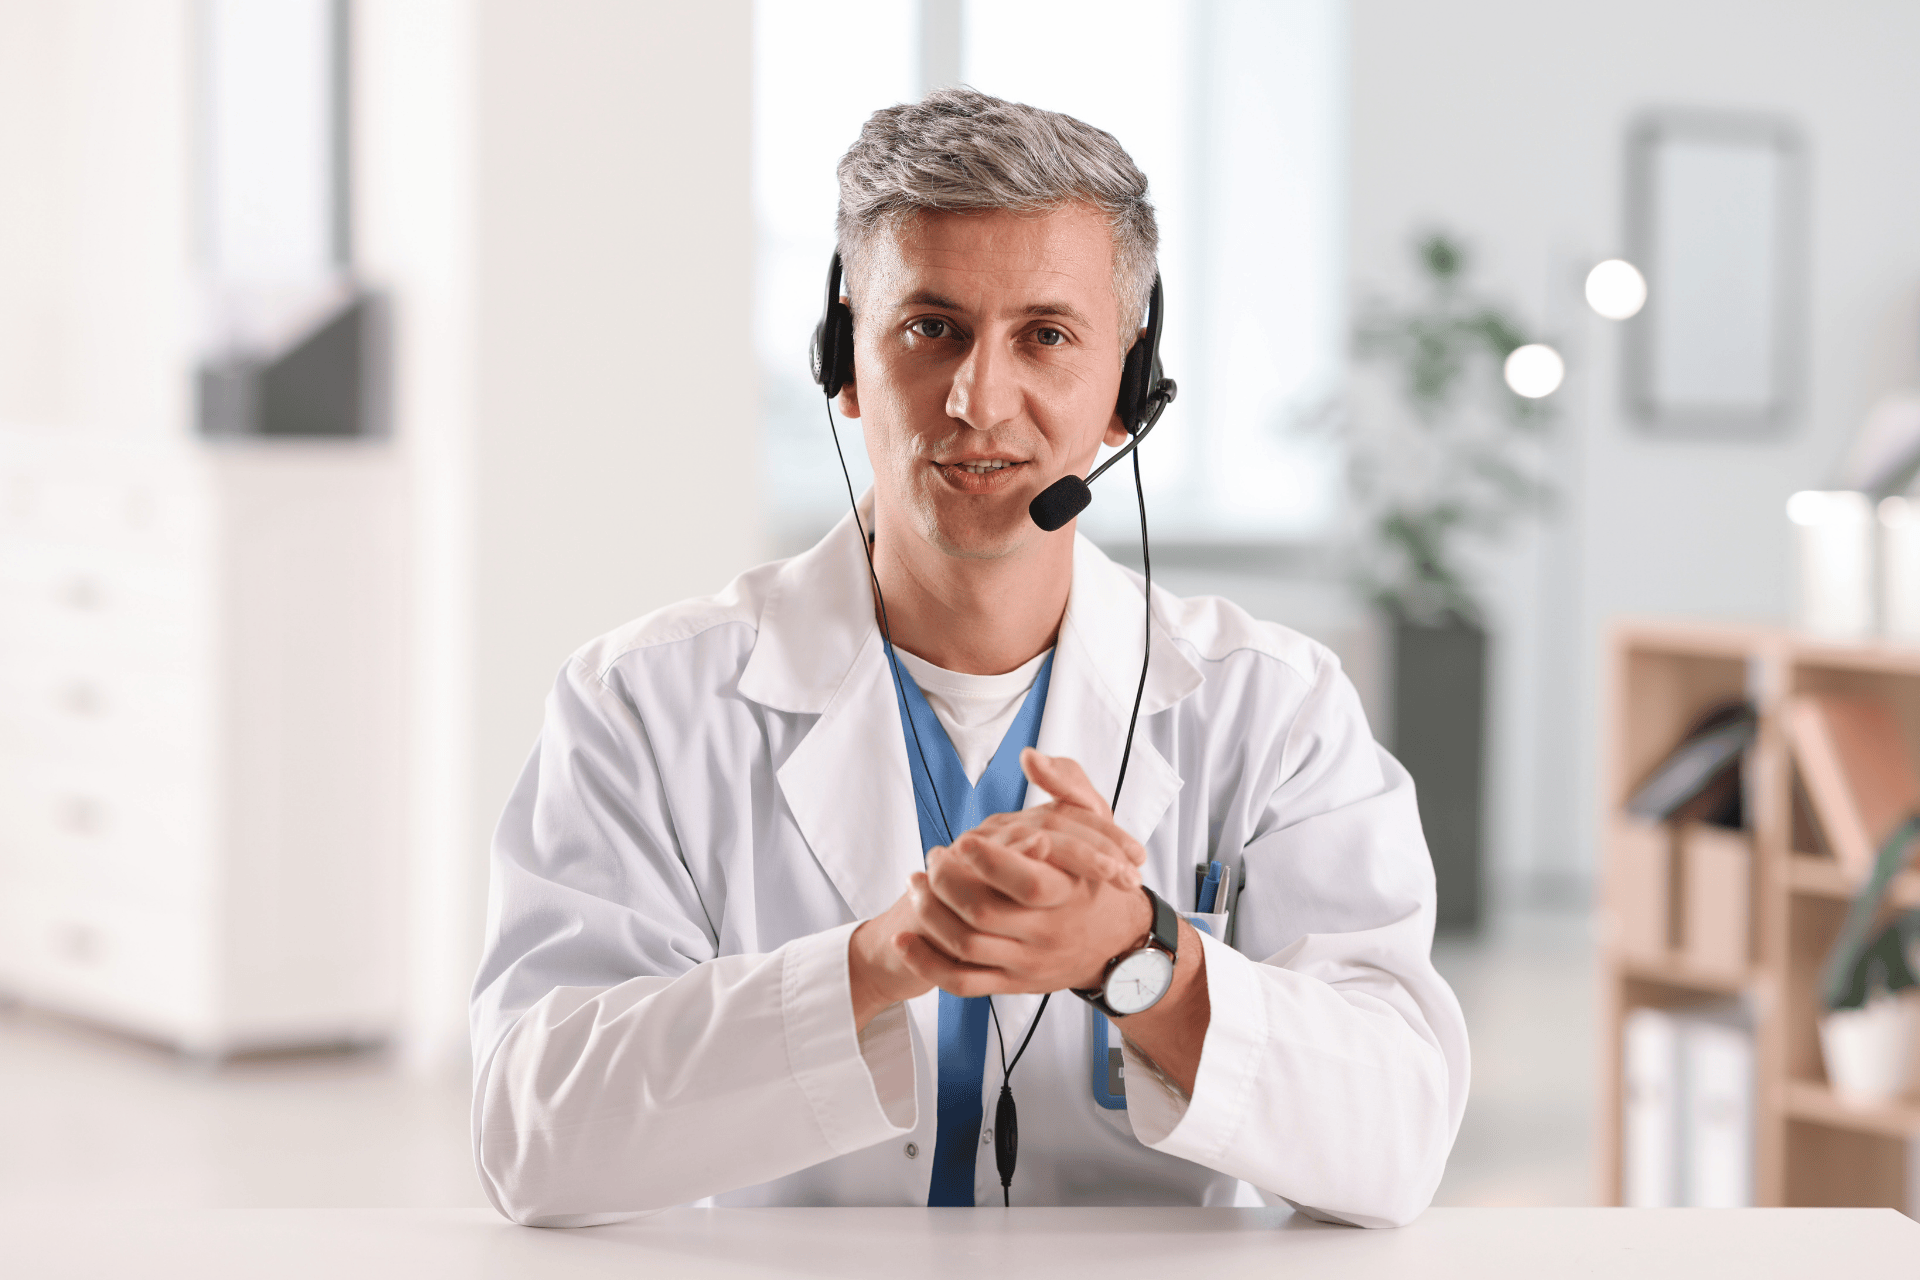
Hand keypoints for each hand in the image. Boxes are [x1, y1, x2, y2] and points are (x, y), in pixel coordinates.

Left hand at [894, 750, 1152, 995]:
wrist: (1117, 943)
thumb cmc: (1098, 876)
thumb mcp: (1099, 826)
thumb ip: (1068, 785)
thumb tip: (1030, 757)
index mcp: (1072, 892)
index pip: (1027, 882)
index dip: (989, 860)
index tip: (965, 839)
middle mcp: (1049, 932)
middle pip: (984, 912)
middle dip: (946, 882)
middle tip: (933, 857)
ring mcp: (1028, 962)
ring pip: (967, 946)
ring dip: (930, 914)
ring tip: (915, 883)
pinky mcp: (1011, 984)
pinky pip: (962, 982)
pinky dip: (926, 963)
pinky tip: (903, 937)